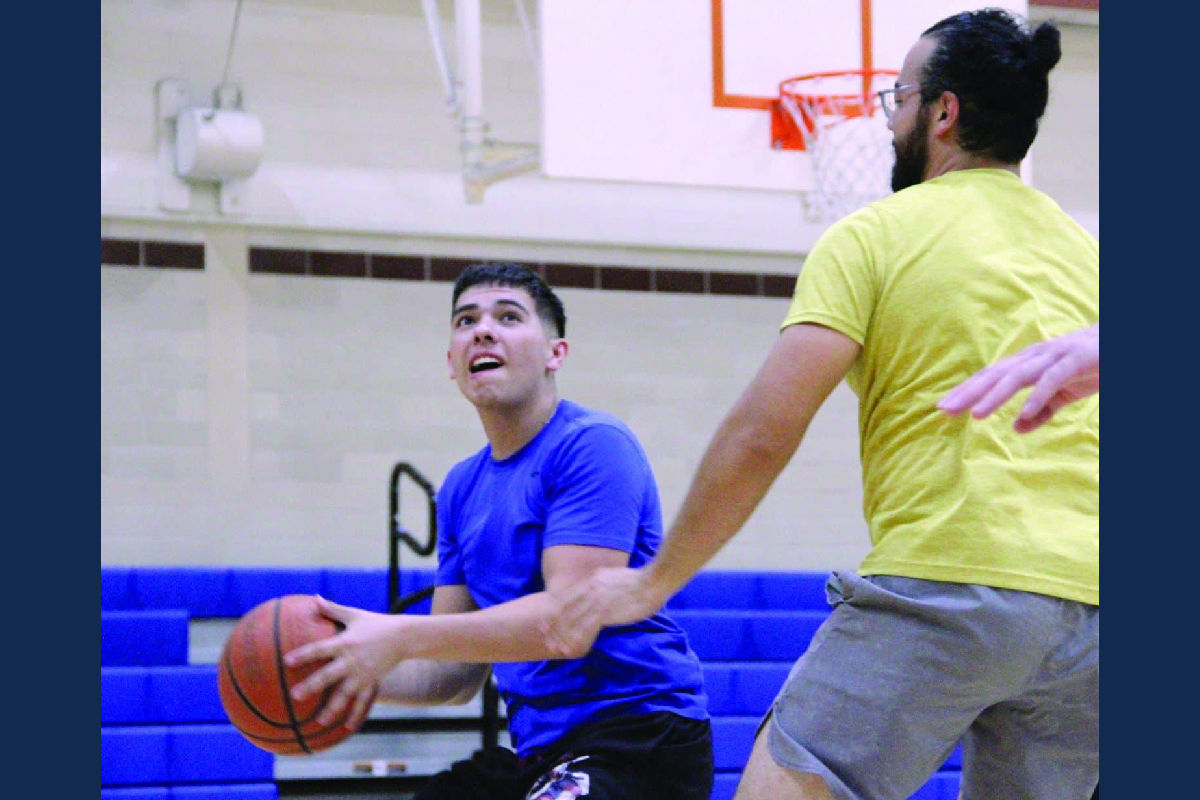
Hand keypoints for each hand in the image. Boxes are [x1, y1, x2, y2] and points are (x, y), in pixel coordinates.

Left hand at [283, 596, 399, 729]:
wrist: (404, 636)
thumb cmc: (376, 623)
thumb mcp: (354, 614)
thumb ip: (333, 608)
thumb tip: (315, 598)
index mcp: (345, 642)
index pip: (320, 649)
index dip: (304, 654)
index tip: (287, 661)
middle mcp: (352, 660)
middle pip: (329, 675)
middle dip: (312, 686)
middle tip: (295, 696)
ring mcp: (363, 673)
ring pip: (345, 694)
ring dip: (332, 708)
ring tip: (320, 721)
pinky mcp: (372, 682)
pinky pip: (363, 701)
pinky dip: (356, 714)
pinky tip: (347, 727)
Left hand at [541, 566, 663, 658]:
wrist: (654, 580)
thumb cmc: (640, 581)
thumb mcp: (614, 577)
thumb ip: (602, 584)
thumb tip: (595, 591)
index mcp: (593, 579)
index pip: (568, 596)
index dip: (554, 609)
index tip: (546, 620)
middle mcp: (592, 588)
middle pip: (566, 608)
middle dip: (553, 624)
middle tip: (542, 635)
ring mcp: (598, 599)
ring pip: (573, 620)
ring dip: (562, 636)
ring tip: (555, 648)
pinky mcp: (606, 611)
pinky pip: (587, 628)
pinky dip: (577, 639)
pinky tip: (573, 648)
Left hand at [938, 324, 1097, 432]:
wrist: (1124, 345)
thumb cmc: (1091, 365)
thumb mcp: (1064, 394)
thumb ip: (1042, 411)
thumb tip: (1017, 428)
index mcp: (1028, 363)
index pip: (990, 377)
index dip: (966, 391)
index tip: (943, 407)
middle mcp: (1035, 357)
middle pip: (995, 375)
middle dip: (969, 393)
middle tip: (944, 410)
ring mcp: (1054, 356)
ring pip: (1017, 376)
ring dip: (995, 396)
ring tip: (977, 415)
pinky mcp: (1076, 360)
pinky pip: (1052, 380)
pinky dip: (1037, 396)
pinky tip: (1023, 413)